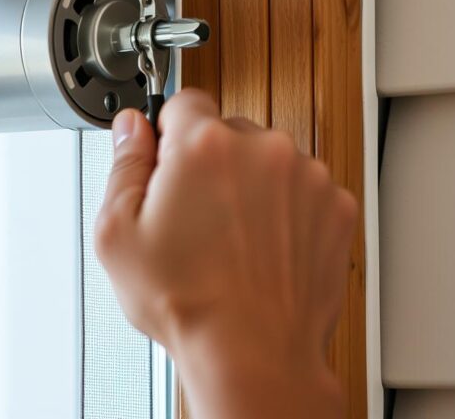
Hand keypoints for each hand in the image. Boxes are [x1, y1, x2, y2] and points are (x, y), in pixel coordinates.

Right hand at [95, 89, 356, 418]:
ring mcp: (307, 177)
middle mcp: (263, 149)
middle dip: (210, 164)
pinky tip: (261, 249)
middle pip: (228, 132)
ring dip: (251, 186)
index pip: (183, 102)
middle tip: (194, 217)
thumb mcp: (118, 232)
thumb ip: (124, 165)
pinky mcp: (336, 207)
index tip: (167, 164)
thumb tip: (130, 128)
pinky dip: (286, 211)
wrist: (252, 354)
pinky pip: (303, 191)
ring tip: (230, 241)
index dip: (168, 136)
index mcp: (204, 145)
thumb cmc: (188, 302)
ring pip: (268, 161)